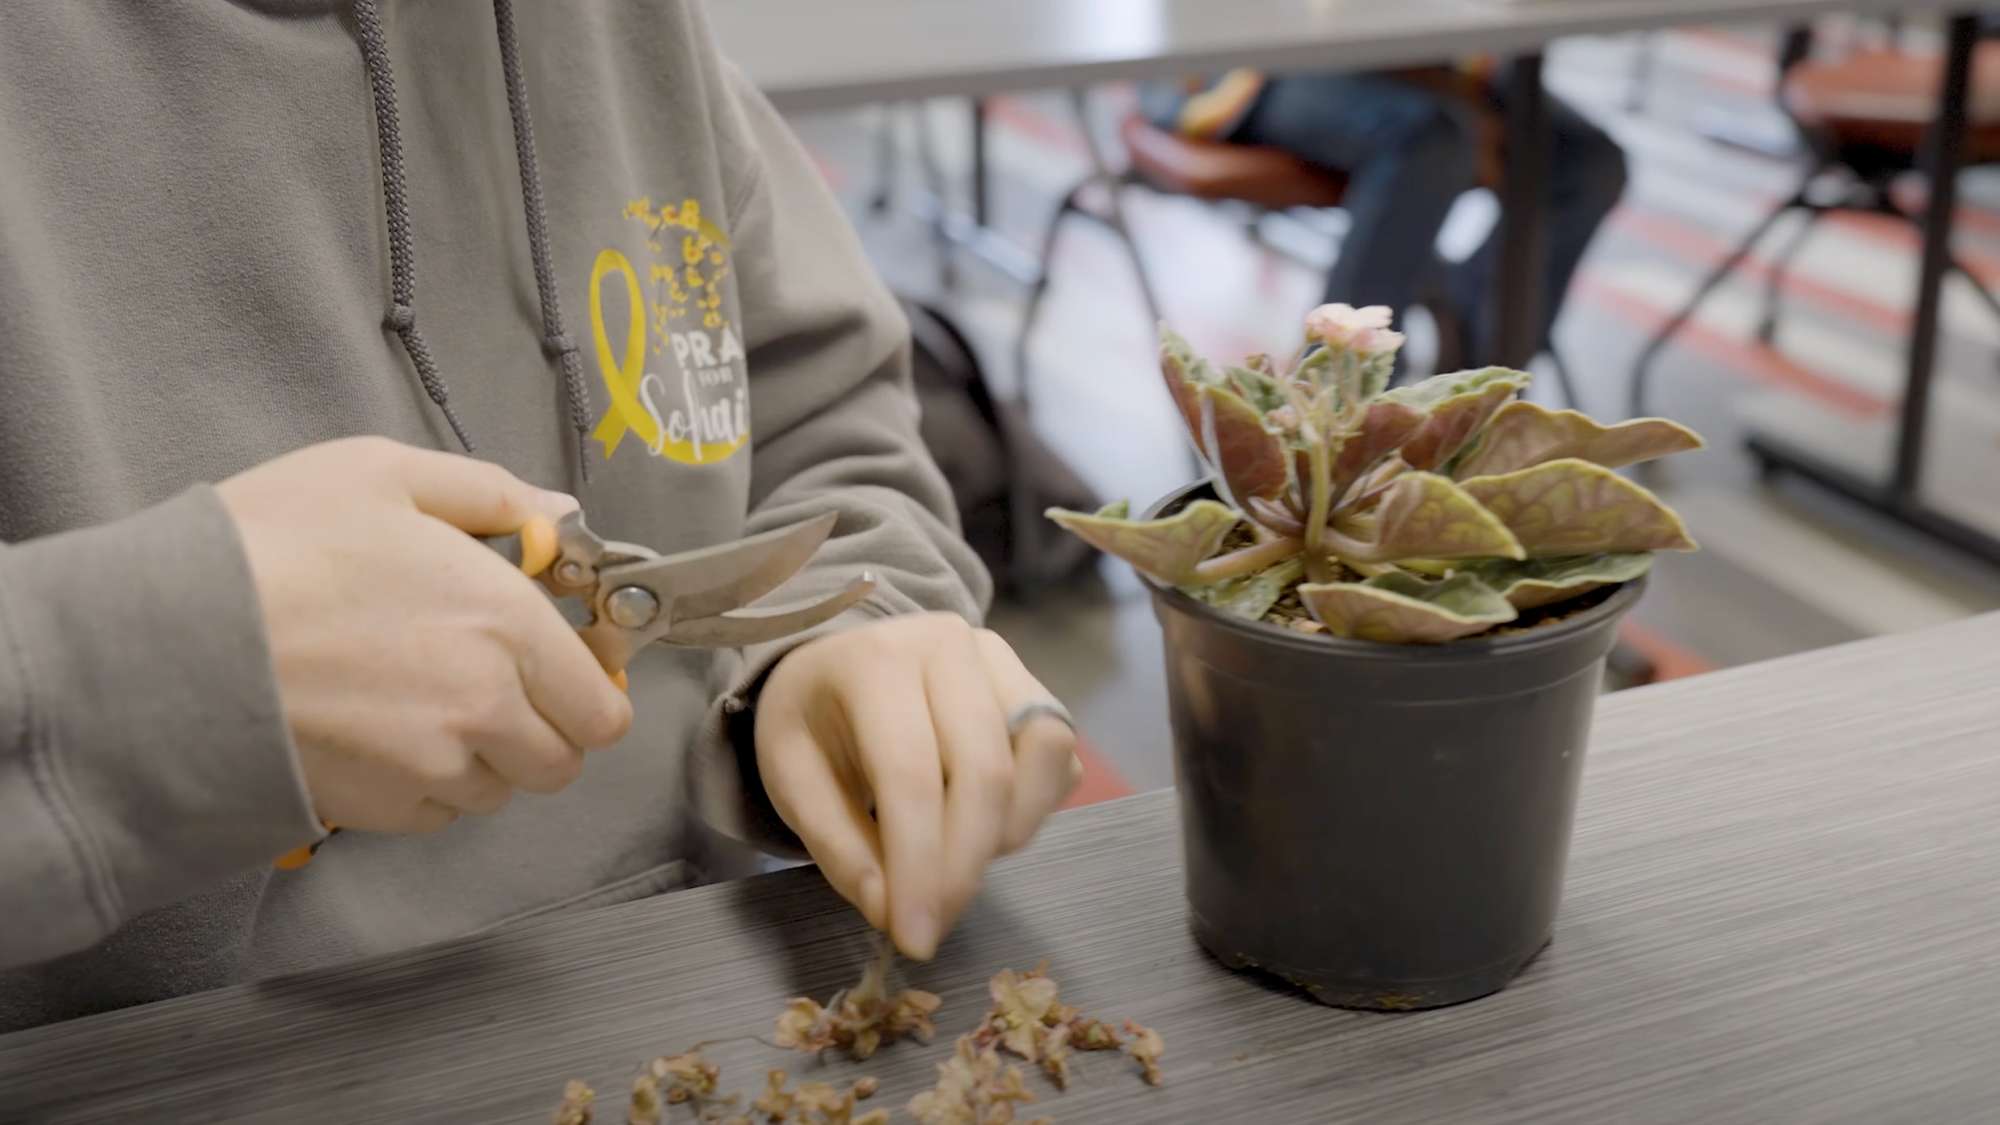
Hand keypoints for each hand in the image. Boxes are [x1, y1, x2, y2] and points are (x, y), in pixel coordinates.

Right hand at [219, 437, 632, 835]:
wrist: (162, 639)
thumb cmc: (267, 546)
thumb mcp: (380, 475)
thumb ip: (490, 496)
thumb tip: (556, 519)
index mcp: (504, 624)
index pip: (602, 706)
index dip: (592, 687)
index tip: (567, 664)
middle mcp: (484, 708)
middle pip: (560, 760)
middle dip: (542, 727)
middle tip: (495, 681)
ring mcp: (430, 768)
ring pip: (497, 790)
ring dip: (481, 756)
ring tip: (418, 697)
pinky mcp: (374, 811)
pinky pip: (434, 812)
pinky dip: (423, 783)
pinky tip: (376, 730)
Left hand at [754, 614, 1081, 958]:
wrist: (840, 661)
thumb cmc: (813, 719)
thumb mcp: (791, 778)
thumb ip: (837, 845)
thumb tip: (888, 909)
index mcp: (877, 661)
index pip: (911, 774)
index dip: (919, 866)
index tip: (913, 938)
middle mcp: (950, 645)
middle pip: (985, 771)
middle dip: (965, 866)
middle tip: (935, 924)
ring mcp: (1002, 662)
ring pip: (1043, 756)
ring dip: (1009, 834)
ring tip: (957, 867)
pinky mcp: (1034, 687)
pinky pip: (1057, 759)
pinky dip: (1030, 810)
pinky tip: (980, 829)